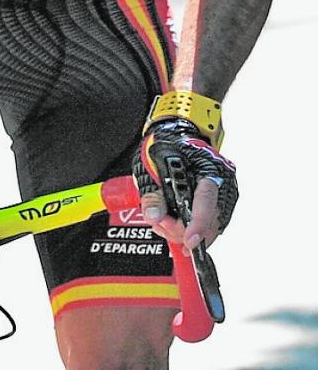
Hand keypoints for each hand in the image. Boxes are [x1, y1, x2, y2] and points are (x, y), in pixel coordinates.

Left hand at [133, 119, 237, 253]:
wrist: (178, 135)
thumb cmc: (168, 145)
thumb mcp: (152, 164)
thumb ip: (153, 191)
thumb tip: (155, 215)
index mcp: (208, 168)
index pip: (207, 201)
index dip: (199, 224)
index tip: (189, 241)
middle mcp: (221, 184)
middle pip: (210, 222)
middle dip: (182, 230)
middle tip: (160, 224)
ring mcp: (223, 196)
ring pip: (209, 229)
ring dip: (183, 232)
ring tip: (162, 223)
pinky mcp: (218, 205)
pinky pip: (208, 225)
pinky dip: (189, 229)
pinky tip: (172, 223)